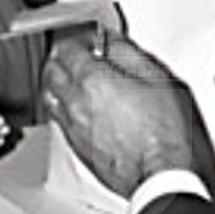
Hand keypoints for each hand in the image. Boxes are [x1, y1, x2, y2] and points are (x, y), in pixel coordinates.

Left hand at [41, 36, 197, 196]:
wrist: (160, 175)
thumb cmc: (164, 132)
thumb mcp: (157, 77)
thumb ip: (128, 53)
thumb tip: (112, 41)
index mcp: (93, 80)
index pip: (68, 48)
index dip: (78, 38)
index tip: (90, 38)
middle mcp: (76, 103)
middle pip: (52, 71)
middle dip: (62, 58)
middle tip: (77, 54)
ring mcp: (73, 127)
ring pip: (50, 96)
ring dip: (58, 83)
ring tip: (73, 78)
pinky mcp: (77, 147)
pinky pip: (59, 119)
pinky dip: (63, 107)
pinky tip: (78, 107)